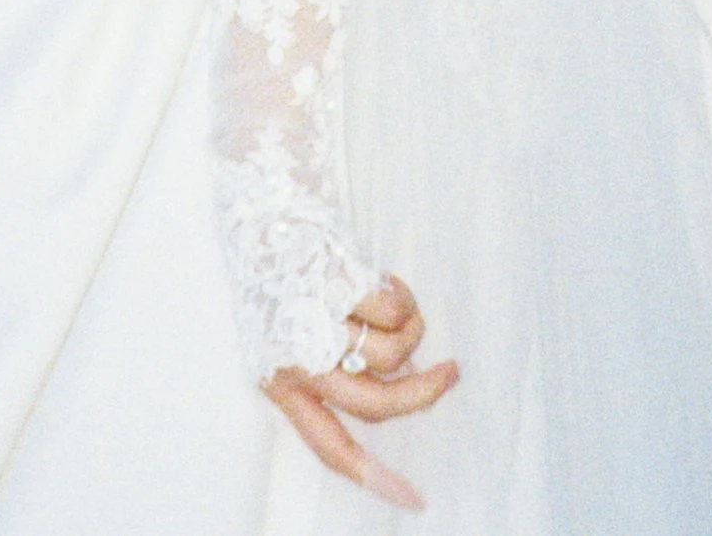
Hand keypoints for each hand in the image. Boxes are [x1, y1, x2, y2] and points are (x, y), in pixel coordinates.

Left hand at [265, 276, 456, 511]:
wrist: (261, 210)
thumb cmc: (281, 276)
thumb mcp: (290, 336)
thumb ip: (335, 371)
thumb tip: (401, 384)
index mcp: (282, 384)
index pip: (331, 447)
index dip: (375, 478)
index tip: (414, 501)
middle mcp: (298, 360)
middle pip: (378, 403)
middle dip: (423, 394)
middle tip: (450, 374)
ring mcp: (318, 321)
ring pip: (393, 353)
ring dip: (409, 330)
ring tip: (392, 302)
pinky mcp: (337, 284)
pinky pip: (396, 309)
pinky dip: (402, 297)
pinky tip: (383, 279)